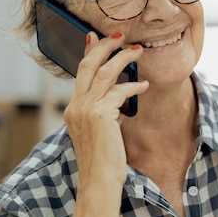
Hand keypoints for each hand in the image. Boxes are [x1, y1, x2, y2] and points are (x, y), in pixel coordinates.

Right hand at [64, 32, 148, 188]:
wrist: (100, 180)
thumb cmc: (104, 159)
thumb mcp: (101, 131)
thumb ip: (105, 111)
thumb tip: (120, 96)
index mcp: (73, 109)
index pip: (80, 73)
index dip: (88, 53)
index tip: (95, 37)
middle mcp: (76, 106)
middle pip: (89, 65)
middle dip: (105, 46)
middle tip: (119, 35)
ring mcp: (86, 109)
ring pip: (105, 72)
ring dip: (123, 58)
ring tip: (138, 51)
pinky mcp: (100, 114)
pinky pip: (120, 91)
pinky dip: (134, 86)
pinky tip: (144, 85)